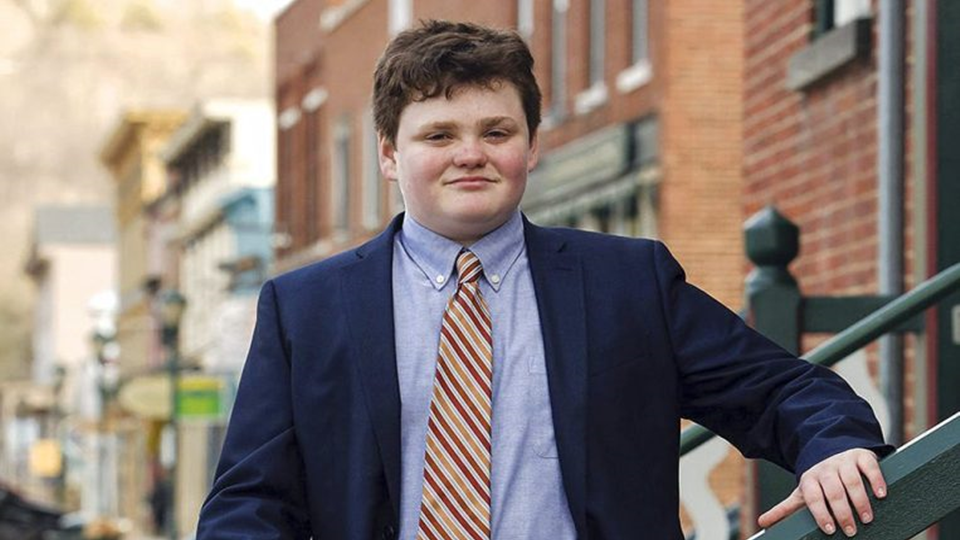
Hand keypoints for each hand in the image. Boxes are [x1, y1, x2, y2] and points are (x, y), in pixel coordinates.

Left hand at [757, 448, 886, 536]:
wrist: (831, 449)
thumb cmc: (819, 479)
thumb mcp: (801, 492)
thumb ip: (784, 508)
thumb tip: (762, 523)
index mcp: (810, 479)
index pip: (813, 497)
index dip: (820, 513)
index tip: (829, 529)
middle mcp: (826, 469)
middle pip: (833, 491)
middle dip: (842, 512)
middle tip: (851, 530)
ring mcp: (844, 461)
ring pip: (852, 480)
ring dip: (860, 500)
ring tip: (867, 518)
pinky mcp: (861, 456)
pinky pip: (869, 467)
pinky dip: (876, 480)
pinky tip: (881, 494)